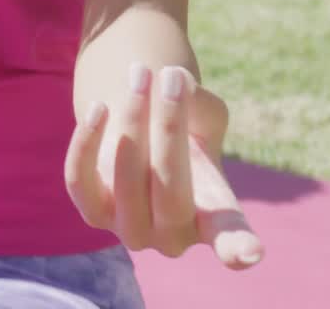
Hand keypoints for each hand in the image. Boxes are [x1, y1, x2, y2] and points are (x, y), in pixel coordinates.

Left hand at [65, 64, 263, 268]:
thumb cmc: (186, 130)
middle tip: (170, 78)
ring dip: (131, 124)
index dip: (239, 245)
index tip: (248, 253)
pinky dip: (86, 142)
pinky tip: (99, 107)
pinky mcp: (93, 212)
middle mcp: (175, 235)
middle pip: (171, 194)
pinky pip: (81, 181)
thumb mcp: (205, 114)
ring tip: (139, 76)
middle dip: (171, 130)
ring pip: (126, 184)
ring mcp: (131, 229)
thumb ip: (199, 103)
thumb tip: (176, 83)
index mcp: (216, 216)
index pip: (230, 236)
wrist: (141, 134)